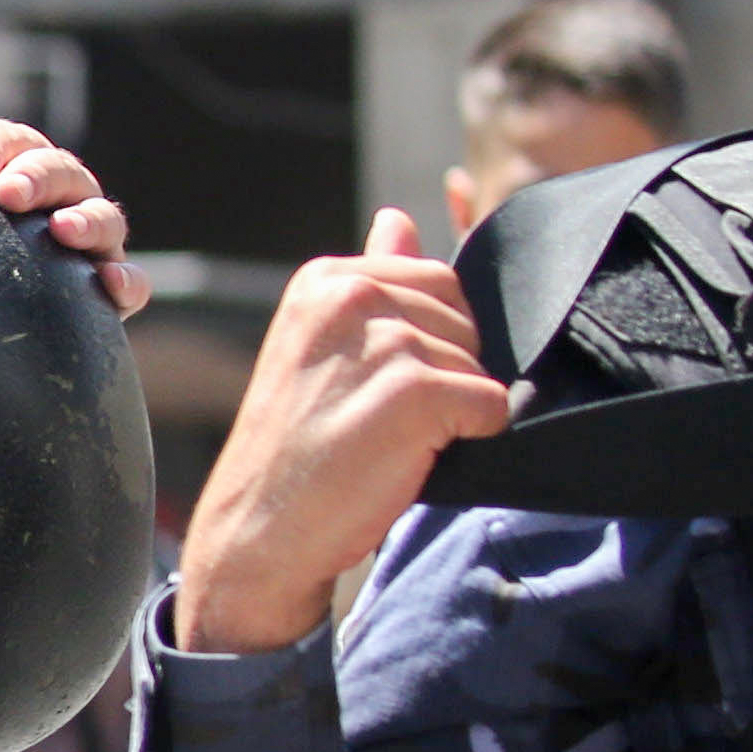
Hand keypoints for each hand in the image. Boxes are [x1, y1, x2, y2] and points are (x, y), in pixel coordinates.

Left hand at [0, 114, 152, 318]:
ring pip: (105, 217)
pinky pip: (131, 283)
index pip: (13, 142)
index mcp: (12, 169)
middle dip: (38, 175)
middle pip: (62, 170)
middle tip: (7, 193)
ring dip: (88, 220)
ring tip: (62, 230)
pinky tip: (108, 285)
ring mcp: (87, 243)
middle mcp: (56, 199)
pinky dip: (126, 279)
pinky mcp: (104, 293)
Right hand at [172, 208, 512, 653]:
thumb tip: (398, 218)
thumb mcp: (325, 345)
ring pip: (479, 364)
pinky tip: (409, 458)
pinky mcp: (414, 391)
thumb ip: (371, 279)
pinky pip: (491, 405)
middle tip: (378, 418)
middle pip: (465, 319)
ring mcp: (383, 341)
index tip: (371, 387)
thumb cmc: (296, 448)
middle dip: (445, 372)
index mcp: (326, 279)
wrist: (261, 532)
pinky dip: (467, 440)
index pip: (437, 282)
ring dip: (452, 412)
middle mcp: (351, 296)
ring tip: (387, 440)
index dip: (429, 342)